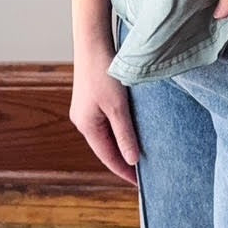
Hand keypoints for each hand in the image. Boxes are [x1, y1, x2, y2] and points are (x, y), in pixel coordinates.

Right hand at [68, 36, 140, 186]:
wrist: (92, 43)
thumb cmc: (103, 73)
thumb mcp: (118, 107)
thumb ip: (125, 134)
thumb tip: (132, 160)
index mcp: (86, 126)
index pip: (108, 157)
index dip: (125, 171)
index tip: (141, 184)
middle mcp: (83, 121)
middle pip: (106, 148)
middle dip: (124, 161)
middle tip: (145, 173)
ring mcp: (86, 110)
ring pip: (107, 135)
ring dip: (122, 145)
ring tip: (141, 155)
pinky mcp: (92, 100)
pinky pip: (107, 123)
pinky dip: (120, 131)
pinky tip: (132, 131)